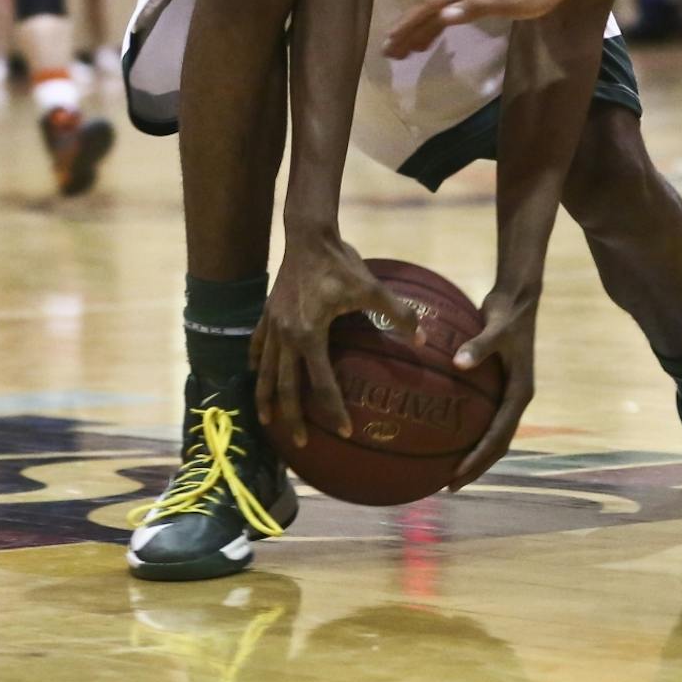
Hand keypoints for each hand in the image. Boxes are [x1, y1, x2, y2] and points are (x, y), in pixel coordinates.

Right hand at [253, 233, 422, 444]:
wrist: (309, 237)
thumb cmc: (341, 264)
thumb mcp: (372, 288)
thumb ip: (398, 314)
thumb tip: (425, 339)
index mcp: (308, 334)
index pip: (320, 383)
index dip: (333, 409)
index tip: (345, 431)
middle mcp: (284, 336)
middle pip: (284, 387)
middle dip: (290, 419)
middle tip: (300, 444)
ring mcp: (271, 326)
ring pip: (264, 372)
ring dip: (266, 398)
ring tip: (267, 421)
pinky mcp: (266, 315)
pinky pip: (256, 346)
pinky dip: (257, 365)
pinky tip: (258, 375)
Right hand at [381, 0, 567, 58]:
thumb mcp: (508, 3)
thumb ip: (475, 9)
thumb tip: (444, 16)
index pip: (428, 7)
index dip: (408, 24)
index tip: (390, 42)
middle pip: (427, 8)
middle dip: (407, 30)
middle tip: (390, 53)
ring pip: (437, 8)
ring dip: (420, 28)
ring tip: (406, 50)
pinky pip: (449, 7)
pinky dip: (438, 22)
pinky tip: (433, 34)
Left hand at [446, 286, 538, 487]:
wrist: (518, 300)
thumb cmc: (508, 314)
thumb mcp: (496, 328)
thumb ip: (480, 345)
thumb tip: (459, 362)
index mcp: (520, 392)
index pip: (499, 436)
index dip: (478, 458)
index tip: (456, 475)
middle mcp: (516, 398)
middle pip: (498, 444)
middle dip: (476, 467)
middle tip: (448, 485)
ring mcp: (509, 395)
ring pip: (494, 435)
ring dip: (474, 455)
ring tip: (446, 471)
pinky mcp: (500, 387)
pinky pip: (484, 418)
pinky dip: (469, 433)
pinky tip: (444, 434)